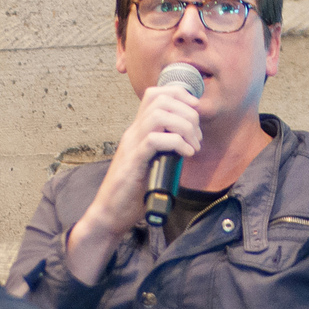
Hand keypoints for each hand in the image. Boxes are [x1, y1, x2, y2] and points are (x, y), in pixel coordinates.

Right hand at [65, 83, 202, 282]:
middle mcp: (133, 133)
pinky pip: (156, 140)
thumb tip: (189, 145)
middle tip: (197, 136)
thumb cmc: (133, 192)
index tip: (195, 111)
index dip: (179, 95)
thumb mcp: (153, 163)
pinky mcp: (134, 162)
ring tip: (193, 146)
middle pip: (160, 100)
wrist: (111, 213)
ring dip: (184, 126)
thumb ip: (166, 150)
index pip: (155, 95)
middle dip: (187, 112)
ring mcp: (132, 146)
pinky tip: (187, 154)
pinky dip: (177, 143)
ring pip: (159, 116)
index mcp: (137, 131)